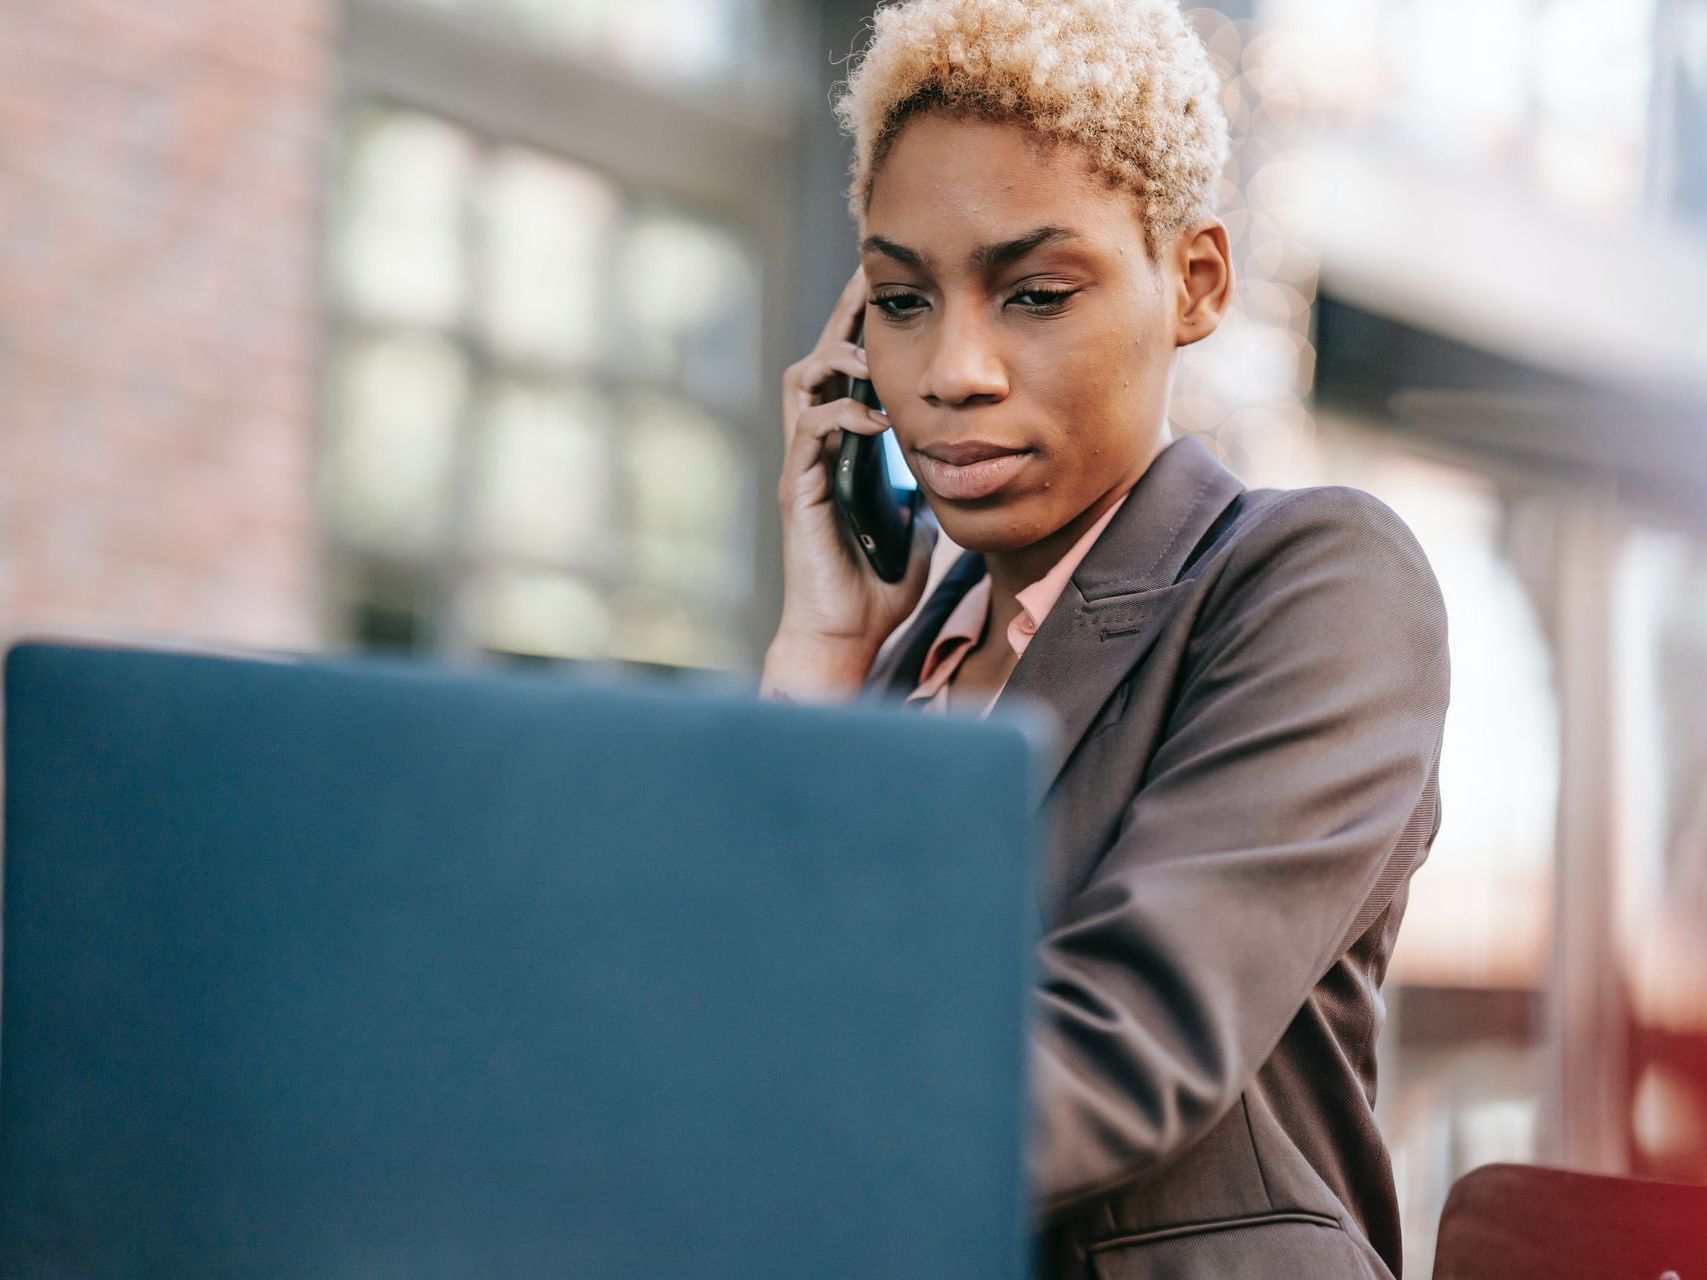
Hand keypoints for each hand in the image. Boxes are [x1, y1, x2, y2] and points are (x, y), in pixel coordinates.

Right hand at [765, 266, 936, 700]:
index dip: (868, 326)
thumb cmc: (877, 589)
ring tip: (873, 350)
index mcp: (844, 448)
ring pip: (803, 380)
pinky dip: (842, 414)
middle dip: (846, 313)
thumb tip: (954, 465)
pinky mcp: (801, 490)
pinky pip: (811, 431)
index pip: (850, 370)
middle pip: (821, 356)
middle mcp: (817, 447)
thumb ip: (927, 489)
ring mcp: (804, 465)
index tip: (898, 287)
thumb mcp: (920, 525)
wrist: (843, 637)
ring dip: (838, 357)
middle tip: (873, 276)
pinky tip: (875, 417)